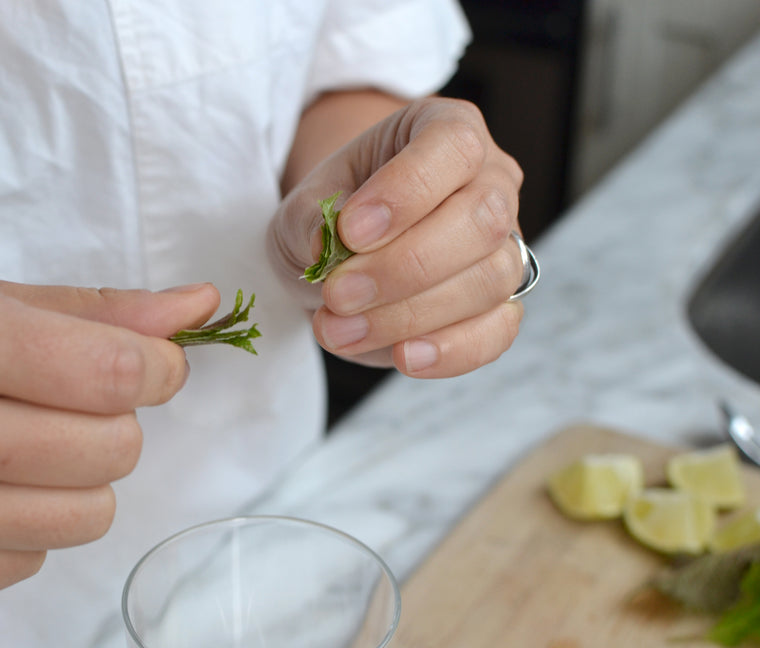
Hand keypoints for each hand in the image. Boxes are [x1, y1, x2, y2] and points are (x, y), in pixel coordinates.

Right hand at [0, 280, 219, 602]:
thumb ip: (95, 309)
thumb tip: (199, 308)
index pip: (115, 372)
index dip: (160, 369)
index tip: (151, 366)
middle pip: (116, 450)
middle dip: (112, 422)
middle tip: (59, 404)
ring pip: (91, 515)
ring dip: (78, 479)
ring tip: (18, 449)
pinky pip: (36, 560)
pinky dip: (26, 524)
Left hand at [269, 96, 525, 377]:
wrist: (343, 251)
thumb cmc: (332, 213)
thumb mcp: (305, 203)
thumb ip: (311, 218)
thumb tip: (324, 247)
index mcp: (447, 129)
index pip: (452, 147)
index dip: (406, 191)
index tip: (350, 231)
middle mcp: (492, 181)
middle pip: (481, 221)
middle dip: (404, 267)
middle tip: (337, 294)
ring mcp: (504, 244)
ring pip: (489, 280)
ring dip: (410, 315)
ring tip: (339, 330)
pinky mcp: (500, 303)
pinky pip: (497, 331)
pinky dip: (451, 351)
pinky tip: (402, 357)